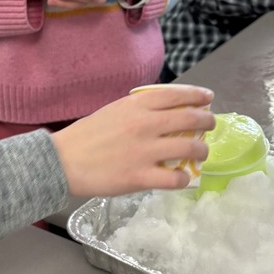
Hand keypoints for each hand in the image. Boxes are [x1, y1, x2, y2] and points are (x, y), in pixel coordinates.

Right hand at [52, 84, 215, 196]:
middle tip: (211, 125)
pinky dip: (184, 178)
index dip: (198, 95)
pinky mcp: (141, 177)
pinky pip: (175, 178)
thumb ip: (140, 109)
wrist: (62, 161)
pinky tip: (182, 177)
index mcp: (137, 105)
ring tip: (202, 152)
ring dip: (202, 150)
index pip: (178, 94)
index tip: (209, 98)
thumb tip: (166, 110)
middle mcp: (146, 124)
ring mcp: (145, 151)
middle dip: (207, 121)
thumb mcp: (115, 110)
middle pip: (191, 118)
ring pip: (190, 148)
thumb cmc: (87, 135)